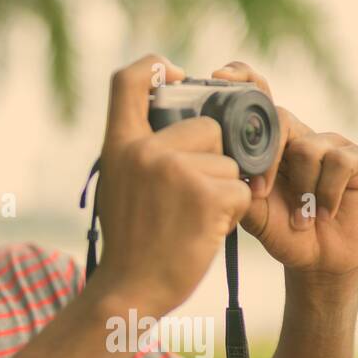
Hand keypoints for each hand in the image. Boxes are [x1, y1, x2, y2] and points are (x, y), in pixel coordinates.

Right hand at [93, 54, 252, 315]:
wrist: (129, 291)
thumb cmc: (130, 244)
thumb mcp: (118, 185)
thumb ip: (139, 150)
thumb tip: (173, 116)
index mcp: (120, 144)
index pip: (130, 78)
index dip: (158, 66)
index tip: (178, 77)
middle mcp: (145, 150)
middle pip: (207, 128)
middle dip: (214, 159)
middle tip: (191, 199)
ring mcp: (176, 171)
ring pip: (229, 164)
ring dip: (223, 192)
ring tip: (193, 221)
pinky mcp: (205, 196)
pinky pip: (239, 190)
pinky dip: (233, 213)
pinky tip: (206, 232)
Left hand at [212, 62, 357, 280]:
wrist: (320, 262)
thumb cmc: (285, 234)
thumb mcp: (255, 214)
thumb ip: (241, 186)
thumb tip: (226, 163)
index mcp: (272, 144)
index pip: (259, 99)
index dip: (243, 80)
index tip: (220, 77)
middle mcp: (301, 137)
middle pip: (280, 119)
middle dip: (268, 158)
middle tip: (262, 193)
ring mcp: (331, 145)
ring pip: (309, 148)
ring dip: (303, 190)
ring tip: (302, 220)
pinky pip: (340, 162)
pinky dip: (328, 193)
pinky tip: (325, 213)